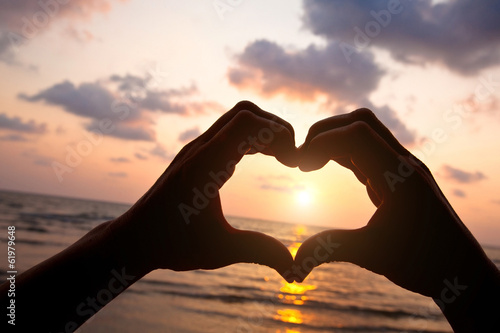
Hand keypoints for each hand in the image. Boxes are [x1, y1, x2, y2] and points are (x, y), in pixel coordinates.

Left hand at [113, 101, 297, 280]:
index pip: (247, 123)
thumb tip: (294, 269)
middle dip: (276, 128)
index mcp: (205, 166)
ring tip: (283, 158)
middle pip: (245, 112)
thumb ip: (259, 253)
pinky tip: (263, 158)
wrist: (134, 238)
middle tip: (292, 159)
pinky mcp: (196, 154)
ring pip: (237, 119)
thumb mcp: (219, 251)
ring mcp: (196, 149)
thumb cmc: (171, 244)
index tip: (293, 164)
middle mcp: (200, 149)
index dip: (278, 134)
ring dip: (264, 131)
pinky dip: (251, 138)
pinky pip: (229, 131)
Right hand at [293, 109, 499, 330]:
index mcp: (400, 177)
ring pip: (365, 133)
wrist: (461, 270)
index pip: (356, 134)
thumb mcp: (374, 256)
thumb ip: (330, 250)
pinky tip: (329, 168)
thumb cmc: (425, 264)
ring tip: (309, 164)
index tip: (299, 166)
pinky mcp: (400, 176)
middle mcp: (404, 164)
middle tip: (301, 160)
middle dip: (324, 133)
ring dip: (334, 141)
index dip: (321, 142)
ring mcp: (404, 168)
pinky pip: (369, 150)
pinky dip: (344, 153)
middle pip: (361, 122)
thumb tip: (293, 264)